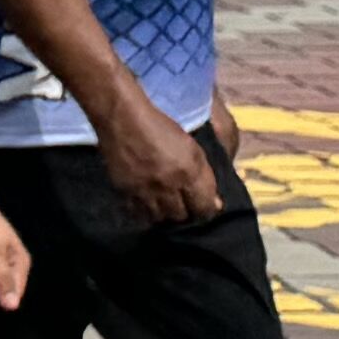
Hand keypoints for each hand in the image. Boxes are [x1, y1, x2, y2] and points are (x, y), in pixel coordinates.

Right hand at [101, 96, 219, 228]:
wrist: (123, 120)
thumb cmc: (161, 128)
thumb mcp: (193, 149)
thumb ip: (205, 176)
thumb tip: (215, 204)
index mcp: (189, 172)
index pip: (204, 208)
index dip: (206, 210)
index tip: (204, 207)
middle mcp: (168, 185)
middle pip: (181, 217)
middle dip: (186, 214)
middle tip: (184, 207)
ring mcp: (145, 190)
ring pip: (160, 218)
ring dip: (165, 215)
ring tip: (165, 207)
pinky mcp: (125, 191)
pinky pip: (138, 213)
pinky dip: (145, 212)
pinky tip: (147, 204)